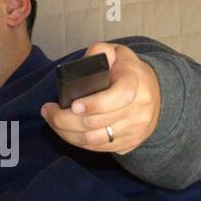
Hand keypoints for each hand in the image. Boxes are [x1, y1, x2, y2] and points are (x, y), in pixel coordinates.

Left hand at [40, 42, 160, 154]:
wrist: (153, 92)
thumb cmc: (128, 72)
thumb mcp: (117, 53)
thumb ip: (99, 52)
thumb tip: (82, 65)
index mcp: (136, 84)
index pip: (119, 97)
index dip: (95, 104)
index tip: (73, 104)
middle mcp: (139, 110)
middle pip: (98, 123)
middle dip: (65, 120)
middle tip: (48, 111)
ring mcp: (135, 130)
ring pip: (94, 140)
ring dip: (67, 133)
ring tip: (52, 120)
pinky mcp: (129, 144)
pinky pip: (98, 148)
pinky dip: (78, 142)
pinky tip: (66, 131)